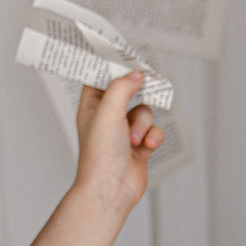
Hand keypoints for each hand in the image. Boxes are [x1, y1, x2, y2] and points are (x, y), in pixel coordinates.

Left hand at [70, 71, 160, 217]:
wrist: (111, 189)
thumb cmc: (101, 153)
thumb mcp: (108, 112)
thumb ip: (121, 88)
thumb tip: (136, 74)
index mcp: (91, 107)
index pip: (99, 78)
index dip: (112, 67)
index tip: (126, 56)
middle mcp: (106, 117)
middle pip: (127, 92)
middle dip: (136, 95)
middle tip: (147, 81)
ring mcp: (124, 131)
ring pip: (144, 111)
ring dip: (143, 123)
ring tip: (134, 138)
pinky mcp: (139, 145)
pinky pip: (154, 130)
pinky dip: (153, 137)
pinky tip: (146, 147)